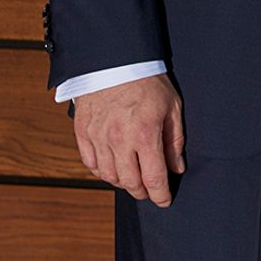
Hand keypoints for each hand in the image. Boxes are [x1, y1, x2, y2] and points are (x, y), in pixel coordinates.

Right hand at [73, 74, 184, 206]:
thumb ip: (175, 140)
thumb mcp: (172, 107)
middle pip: (130, 183)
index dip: (161, 195)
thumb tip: (176, 168)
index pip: (154, 179)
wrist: (115, 59)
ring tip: (133, 179)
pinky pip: (91, 163)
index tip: (165, 201)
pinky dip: (102, 171)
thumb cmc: (147, 81)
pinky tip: (112, 168)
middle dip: (142, 192)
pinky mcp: (83, 131)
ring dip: (122, 183)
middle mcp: (119, 140)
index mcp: (145, 134)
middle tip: (150, 190)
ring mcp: (98, 137)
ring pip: (109, 176)